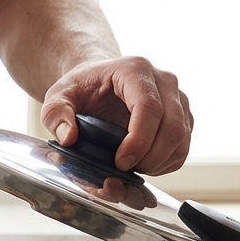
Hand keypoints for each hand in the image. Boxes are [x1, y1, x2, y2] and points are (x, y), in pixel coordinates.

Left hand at [40, 55, 192, 175]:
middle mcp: (164, 80)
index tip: (120, 163)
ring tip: (132, 168)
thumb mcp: (57, 97)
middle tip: (125, 170)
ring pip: (182, 139)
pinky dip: (166, 163)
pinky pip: (183, 146)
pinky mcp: (183, 116)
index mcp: (135, 69)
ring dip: (159, 163)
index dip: (139, 141)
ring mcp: (178, 98)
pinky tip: (143, 165)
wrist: (99, 82)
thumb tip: (69, 137)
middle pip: (173, 126)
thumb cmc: (82, 88)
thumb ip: (55, 114)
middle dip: (150, 158)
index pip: (149, 107)